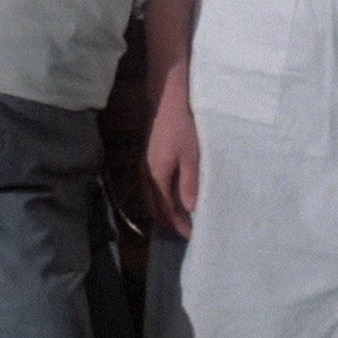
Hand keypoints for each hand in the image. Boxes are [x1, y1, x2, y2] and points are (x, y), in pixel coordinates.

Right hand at [144, 91, 200, 238]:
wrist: (167, 101)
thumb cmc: (182, 127)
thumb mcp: (191, 156)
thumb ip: (190, 183)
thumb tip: (190, 209)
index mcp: (156, 177)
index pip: (166, 210)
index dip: (178, 225)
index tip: (192, 236)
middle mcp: (146, 175)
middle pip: (154, 208)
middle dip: (169, 222)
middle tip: (186, 231)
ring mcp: (144, 167)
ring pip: (152, 198)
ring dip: (164, 211)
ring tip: (181, 218)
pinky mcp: (148, 159)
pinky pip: (152, 188)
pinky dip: (161, 199)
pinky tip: (173, 197)